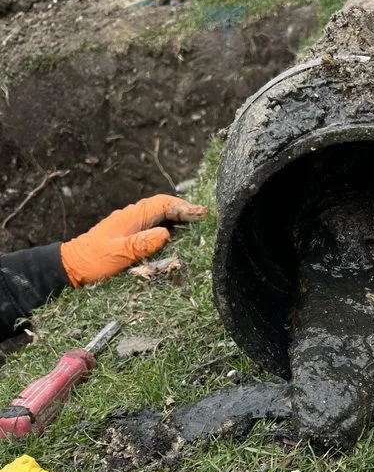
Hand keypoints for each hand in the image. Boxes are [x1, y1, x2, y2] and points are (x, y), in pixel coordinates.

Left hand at [60, 195, 206, 287]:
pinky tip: (176, 239)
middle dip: (184, 211)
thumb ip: (142, 243)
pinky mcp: (130, 237)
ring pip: (159, 217)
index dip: (183, 207)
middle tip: (204, 218)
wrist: (72, 267)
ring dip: (177, 220)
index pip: (162, 204)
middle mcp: (133, 218)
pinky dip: (168, 229)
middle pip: (164, 208)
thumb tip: (166, 234)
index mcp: (132, 217)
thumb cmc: (93, 260)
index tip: (200, 213)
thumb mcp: (118, 253)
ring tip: (195, 226)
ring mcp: (131, 226)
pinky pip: (153, 228)